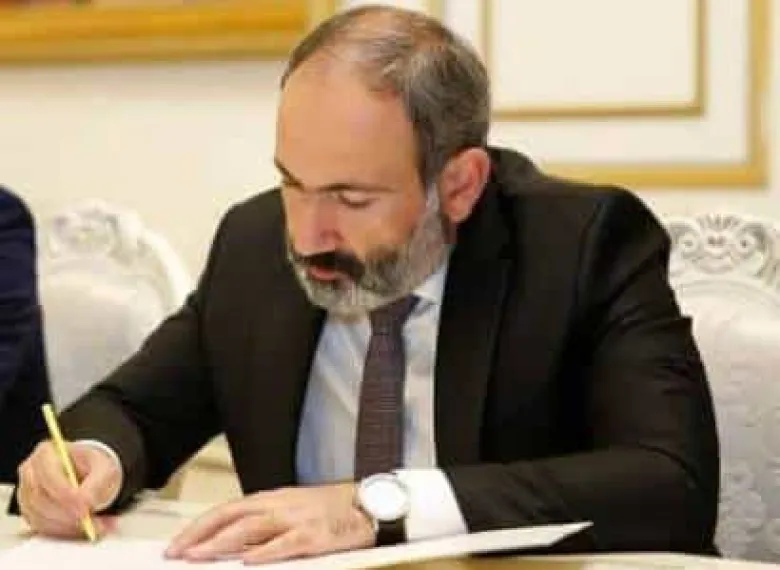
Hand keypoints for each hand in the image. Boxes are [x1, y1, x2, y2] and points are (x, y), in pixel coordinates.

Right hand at [17, 440, 121, 538]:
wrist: (91, 476)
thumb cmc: (93, 466)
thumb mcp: (104, 468)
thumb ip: (97, 483)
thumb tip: (86, 502)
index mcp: (46, 454)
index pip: (48, 476)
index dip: (65, 493)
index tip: (84, 506)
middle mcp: (31, 473)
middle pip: (40, 499)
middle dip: (67, 514)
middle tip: (90, 521)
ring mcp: (28, 495)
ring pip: (40, 517)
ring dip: (68, 526)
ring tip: (95, 525)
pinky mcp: (31, 513)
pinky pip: (42, 528)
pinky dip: (65, 532)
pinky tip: (85, 529)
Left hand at [165, 483, 374, 564]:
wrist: (367, 505)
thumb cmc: (328, 512)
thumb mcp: (290, 513)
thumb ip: (261, 527)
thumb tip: (229, 549)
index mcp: (270, 500)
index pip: (226, 510)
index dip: (199, 527)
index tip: (176, 545)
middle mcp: (279, 505)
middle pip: (231, 516)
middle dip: (200, 535)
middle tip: (176, 553)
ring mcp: (296, 519)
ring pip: (252, 528)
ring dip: (222, 542)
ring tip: (198, 556)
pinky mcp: (314, 535)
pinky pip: (286, 544)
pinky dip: (265, 552)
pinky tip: (248, 562)